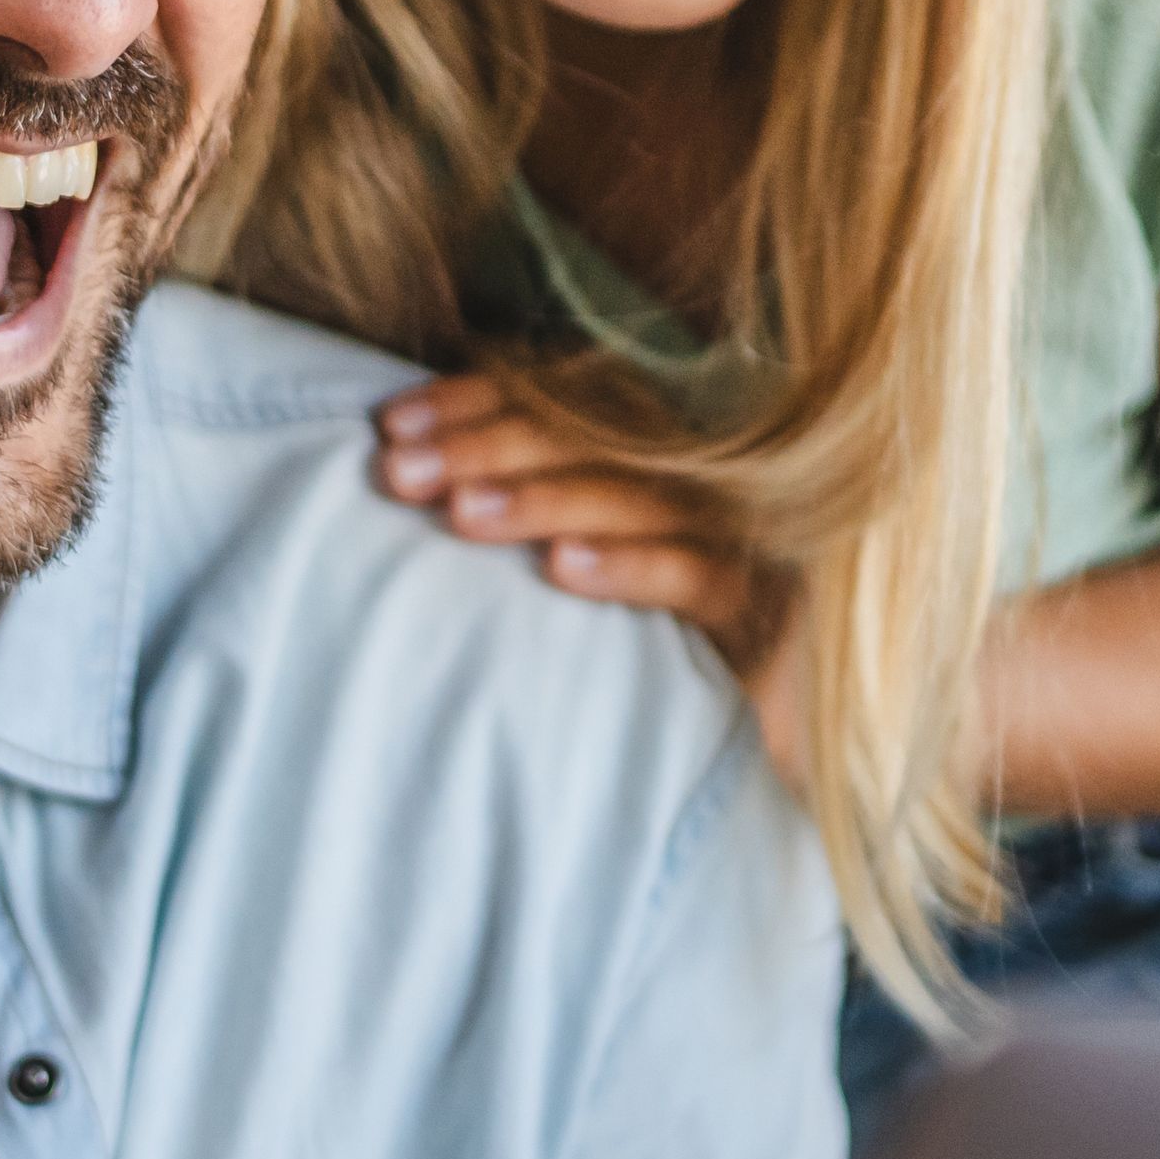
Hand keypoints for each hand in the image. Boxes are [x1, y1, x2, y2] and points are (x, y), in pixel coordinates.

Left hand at [374, 375, 800, 753]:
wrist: (754, 756)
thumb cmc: (650, 659)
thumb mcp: (581, 565)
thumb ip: (528, 510)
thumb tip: (415, 472)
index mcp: (659, 451)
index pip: (559, 402)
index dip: (472, 403)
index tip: (389, 425)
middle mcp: (705, 477)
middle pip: (589, 438)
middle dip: (485, 448)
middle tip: (399, 472)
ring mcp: (744, 536)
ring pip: (635, 497)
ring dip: (541, 500)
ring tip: (458, 515)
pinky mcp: (770, 607)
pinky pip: (695, 575)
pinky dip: (626, 566)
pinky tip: (559, 570)